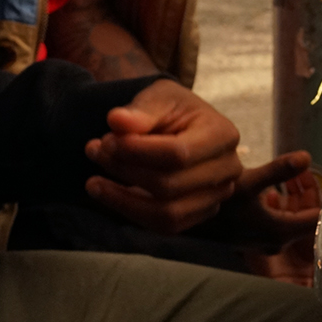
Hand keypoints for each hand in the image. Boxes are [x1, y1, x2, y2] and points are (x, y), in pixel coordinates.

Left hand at [85, 79, 242, 232]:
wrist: (185, 125)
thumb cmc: (173, 109)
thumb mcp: (159, 96)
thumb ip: (140, 110)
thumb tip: (116, 121)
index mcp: (223, 135)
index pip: (178, 154)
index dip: (137, 152)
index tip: (106, 140)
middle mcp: (228, 170)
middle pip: (170, 186)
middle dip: (125, 172)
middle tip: (96, 151)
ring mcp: (217, 196)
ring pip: (168, 214)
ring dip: (123, 200)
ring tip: (94, 182)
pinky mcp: (201, 213)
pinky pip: (165, 226)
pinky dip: (132, 212)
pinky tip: (111, 194)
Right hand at [220, 151, 321, 251]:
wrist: (186, 219)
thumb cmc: (218, 203)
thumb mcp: (249, 182)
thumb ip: (279, 171)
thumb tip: (307, 156)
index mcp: (282, 232)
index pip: (319, 218)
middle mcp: (277, 242)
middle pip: (306, 217)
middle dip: (308, 192)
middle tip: (304, 169)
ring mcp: (266, 242)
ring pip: (291, 217)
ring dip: (293, 197)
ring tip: (291, 174)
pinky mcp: (257, 237)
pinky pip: (278, 219)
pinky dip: (280, 203)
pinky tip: (272, 188)